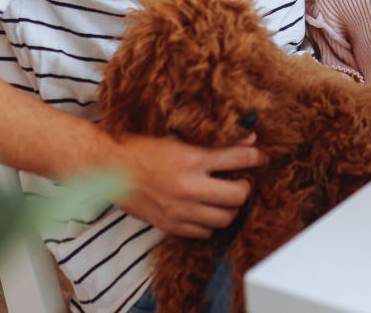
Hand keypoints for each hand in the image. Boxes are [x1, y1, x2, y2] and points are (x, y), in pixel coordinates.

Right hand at [112, 132, 267, 237]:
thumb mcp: (178, 138)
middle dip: (245, 188)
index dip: (257, 158)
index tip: (261, 158)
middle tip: (241, 181)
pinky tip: (205, 210)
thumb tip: (247, 141)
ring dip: (230, 208)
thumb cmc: (141, 149)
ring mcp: (180, 209)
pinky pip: (204, 232)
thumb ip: (213, 144)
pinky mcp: (170, 225)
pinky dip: (210, 223)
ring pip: (224, 218)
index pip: (239, 160)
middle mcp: (189, 187)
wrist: (109, 169)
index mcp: (192, 159)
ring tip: (225, 197)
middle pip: (238, 195)